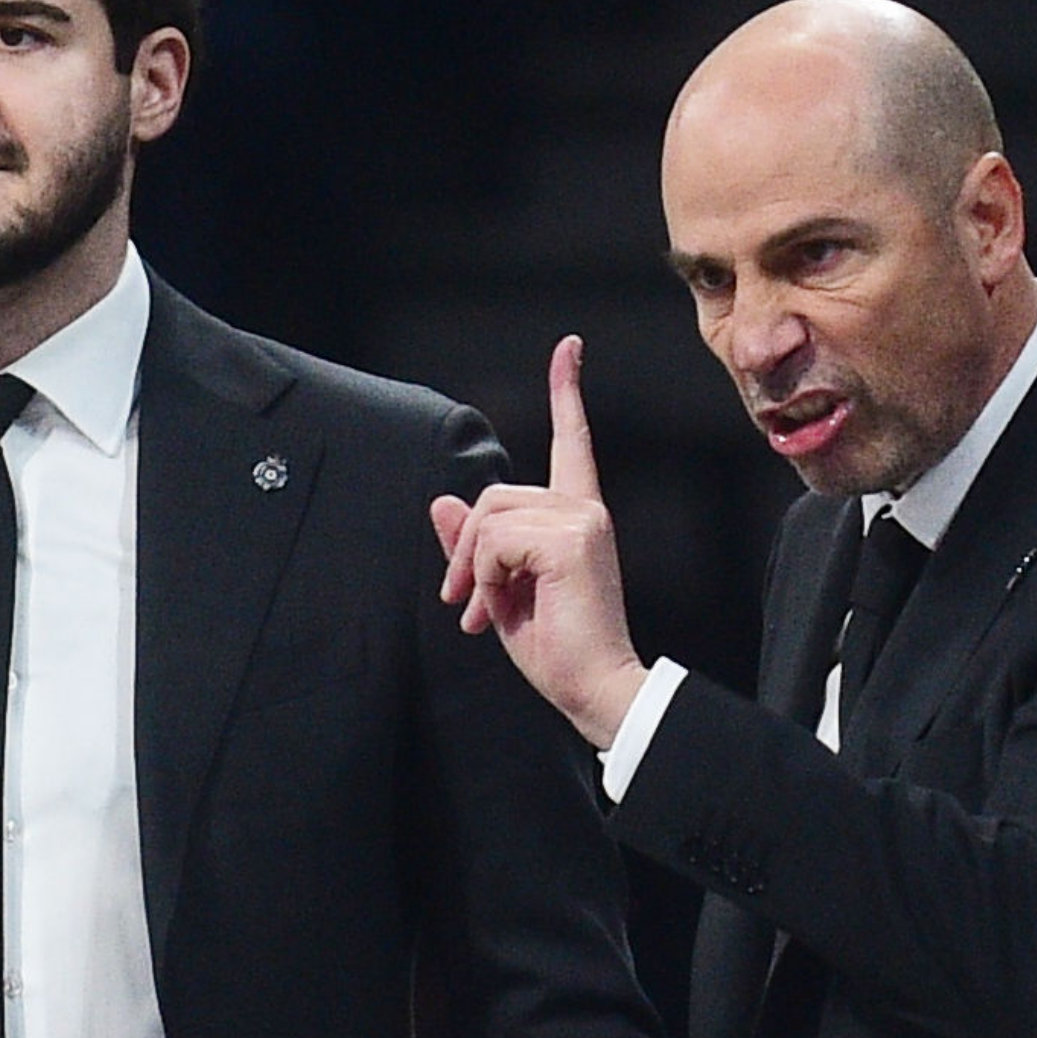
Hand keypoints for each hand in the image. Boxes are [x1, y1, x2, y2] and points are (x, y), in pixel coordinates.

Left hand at [430, 336, 649, 749]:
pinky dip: (484, 578)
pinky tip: (501, 609)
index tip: (569, 347)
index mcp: (577, 515)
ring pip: (490, 515)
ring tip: (486, 612)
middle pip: (493, 495)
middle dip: (465, 550)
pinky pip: (495, 540)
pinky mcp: (571, 538)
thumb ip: (473, 544)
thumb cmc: (556, 649)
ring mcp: (582, 519)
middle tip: (462, 604)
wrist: (593, 689)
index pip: (570, 441)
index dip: (566, 392)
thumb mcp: (499, 590)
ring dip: (473, 568)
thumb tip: (443, 501)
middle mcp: (584, 508)